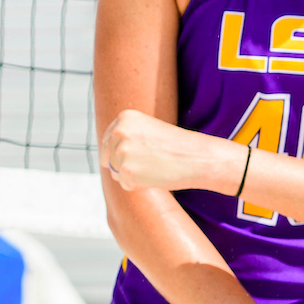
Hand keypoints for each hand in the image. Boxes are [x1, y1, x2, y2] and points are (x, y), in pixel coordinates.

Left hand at [102, 108, 238, 194]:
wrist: (197, 157)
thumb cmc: (177, 146)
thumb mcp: (148, 131)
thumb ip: (126, 138)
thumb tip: (106, 159)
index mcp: (125, 118)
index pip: (107, 141)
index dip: (119, 152)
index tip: (137, 156)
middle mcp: (119, 132)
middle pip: (107, 157)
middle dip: (123, 164)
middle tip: (149, 163)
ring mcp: (121, 152)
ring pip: (116, 172)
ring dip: (133, 175)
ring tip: (155, 167)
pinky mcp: (126, 172)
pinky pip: (125, 185)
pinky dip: (139, 185)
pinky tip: (155, 176)